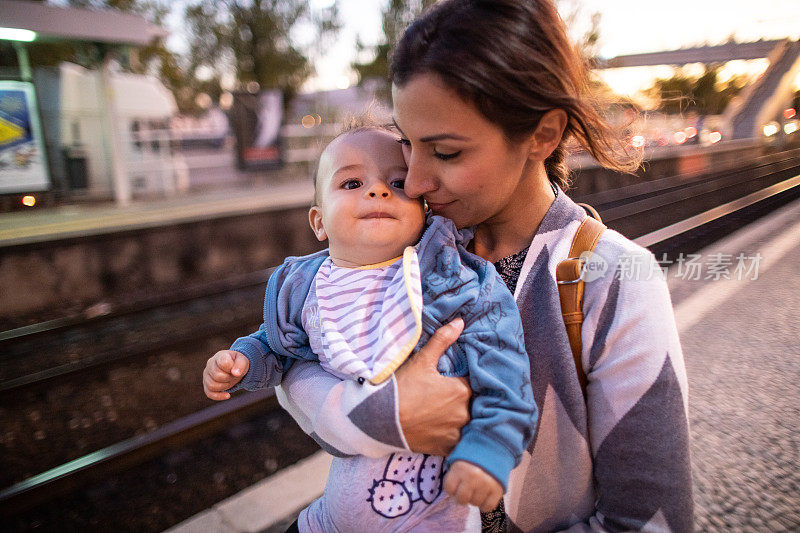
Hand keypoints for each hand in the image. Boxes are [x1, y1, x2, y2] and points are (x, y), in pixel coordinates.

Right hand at [203, 350, 248, 399]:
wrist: (233, 368)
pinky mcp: (206, 385)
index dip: (231, 368)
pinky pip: (209, 393)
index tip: (235, 368)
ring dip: (224, 386)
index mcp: (220, 356)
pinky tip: (227, 395)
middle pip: (217, 375)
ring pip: (211, 385)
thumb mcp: (242, 361)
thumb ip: (240, 365)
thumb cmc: (237, 363)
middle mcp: (210, 364)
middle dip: (229, 378)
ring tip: (229, 382)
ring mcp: (206, 375)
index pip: (223, 362)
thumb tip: (235, 373)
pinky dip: (219, 396)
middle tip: (233, 376)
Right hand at [395, 318, 470, 455]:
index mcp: (462, 390)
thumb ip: (443, 340)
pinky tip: (447, 428)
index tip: (461, 378)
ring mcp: (457, 433)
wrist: (380, 422)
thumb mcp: (421, 361)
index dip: (469, 379)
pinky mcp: (448, 448)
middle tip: (453, 395)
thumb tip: (460, 322)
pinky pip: (462, 441)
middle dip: (469, 399)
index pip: (477, 382)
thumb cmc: (401, 389)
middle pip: (476, 403)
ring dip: (466, 418)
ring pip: (471, 423)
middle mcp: (465, 413)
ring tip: (451, 412)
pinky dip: (458, 435)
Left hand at [443, 460, 502, 512]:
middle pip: (461, 499)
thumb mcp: (459, 458)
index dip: (451, 489)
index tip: (456, 486)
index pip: (449, 488)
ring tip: (476, 490)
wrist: (495, 449)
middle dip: (462, 497)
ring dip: (474, 499)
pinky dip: (485, 505)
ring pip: (475, 503)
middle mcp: (473, 476)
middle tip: (466, 491)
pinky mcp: (497, 490)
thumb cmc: (473, 456)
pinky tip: (484, 497)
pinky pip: (488, 506)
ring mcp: (486, 484)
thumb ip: (453, 473)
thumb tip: (451, 490)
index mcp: (460, 467)